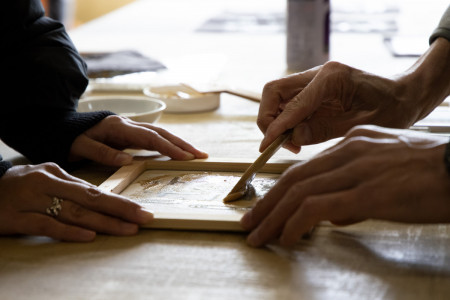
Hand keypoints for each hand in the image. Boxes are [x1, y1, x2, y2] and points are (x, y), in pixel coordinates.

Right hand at [0, 162, 152, 241]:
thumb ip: (70, 189)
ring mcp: (31, 201)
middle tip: (145, 218)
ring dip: (103, 222)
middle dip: (120, 209)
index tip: (141, 210)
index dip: (119, 201)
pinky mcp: (16, 218)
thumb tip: (100, 201)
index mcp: (56, 174)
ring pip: (73, 212)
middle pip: (90, 198)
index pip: (94, 189)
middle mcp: (47, 184)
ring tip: (127, 230)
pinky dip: (69, 231)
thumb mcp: (44, 180)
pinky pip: (46, 225)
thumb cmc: (17, 187)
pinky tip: (89, 235)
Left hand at [69, 115, 207, 165]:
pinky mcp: (132, 133)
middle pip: (162, 133)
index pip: (150, 137)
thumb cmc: (72, 137)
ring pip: (161, 134)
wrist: (64, 126)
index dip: (169, 147)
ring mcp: (132, 128)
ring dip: (180, 143)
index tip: (185, 157)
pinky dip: (169, 144)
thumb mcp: (81, 146)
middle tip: (201, 155)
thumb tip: (128, 161)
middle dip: (183, 144)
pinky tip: (179, 152)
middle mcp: (130, 125)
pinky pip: (155, 138)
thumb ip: (103, 153)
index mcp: (119, 127)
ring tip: (197, 154)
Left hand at [241, 125, 449, 246]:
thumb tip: (332, 215)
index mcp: (353, 143)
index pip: (305, 168)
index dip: (279, 189)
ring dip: (273, 217)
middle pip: (293, 178)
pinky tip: (286, 237)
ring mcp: (356, 169)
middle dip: (266, 204)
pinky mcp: (367, 192)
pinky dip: (295, 223)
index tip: (265, 206)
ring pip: (298, 191)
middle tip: (249, 222)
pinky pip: (316, 207)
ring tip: (258, 236)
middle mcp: (349, 151)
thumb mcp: (387, 172)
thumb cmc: (431, 174)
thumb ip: (355, 189)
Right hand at [257, 62, 414, 152]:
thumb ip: (323, 131)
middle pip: (273, 91)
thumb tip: (292, 138)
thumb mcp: (359, 126)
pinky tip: (298, 135)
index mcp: (331, 78)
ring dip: (274, 120)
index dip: (277, 126)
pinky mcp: (311, 89)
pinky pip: (286, 103)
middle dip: (268, 119)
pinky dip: (284, 120)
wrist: (402, 96)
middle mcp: (317, 74)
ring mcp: (313, 79)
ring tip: (292, 142)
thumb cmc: (390, 110)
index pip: (292, 103)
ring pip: (275, 96)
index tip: (267, 146)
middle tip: (280, 142)